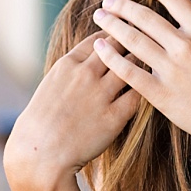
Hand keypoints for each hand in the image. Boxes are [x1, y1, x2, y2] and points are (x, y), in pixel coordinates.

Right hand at [3, 31, 141, 190]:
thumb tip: (86, 64)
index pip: (97, 40)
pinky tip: (148, 91)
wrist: (38, 154)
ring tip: (151, 66)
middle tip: (145, 44)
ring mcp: (100, 94)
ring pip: (131, 67)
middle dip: (131, 42)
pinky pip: (137, 95)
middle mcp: (85, 74)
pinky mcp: (114, 117)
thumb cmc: (40, 124)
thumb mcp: (50, 87)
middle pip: (117, 47)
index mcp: (67, 65)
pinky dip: (144, 90)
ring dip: (141, 65)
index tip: (122, 37)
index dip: (112, 37)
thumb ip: (70, 73)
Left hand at [91, 0, 190, 160]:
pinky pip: (129, 72)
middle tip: (107, 0)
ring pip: (133, 40)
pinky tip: (99, 47)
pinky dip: (111, 57)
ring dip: (112, 25)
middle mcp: (185, 46)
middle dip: (122, 6)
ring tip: (98, 17)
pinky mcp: (160, 94)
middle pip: (145, 17)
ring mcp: (170, 70)